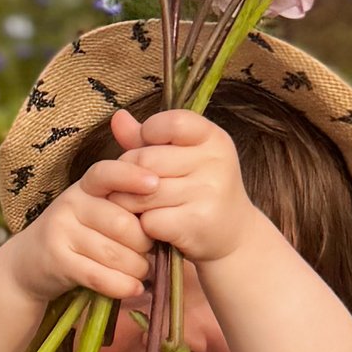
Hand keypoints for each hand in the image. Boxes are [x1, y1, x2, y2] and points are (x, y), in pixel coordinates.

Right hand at [8, 158, 153, 309]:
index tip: (155, 184)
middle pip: (122, 224)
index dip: (131, 176)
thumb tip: (166, 215)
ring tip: (143, 272)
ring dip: (137, 269)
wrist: (29, 265)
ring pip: (114, 254)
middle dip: (145, 244)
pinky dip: (121, 285)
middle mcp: (70, 203)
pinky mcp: (56, 261)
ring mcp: (60, 232)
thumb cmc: (78, 236)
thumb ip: (124, 206)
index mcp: (85, 186)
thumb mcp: (95, 211)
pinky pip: (98, 275)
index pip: (107, 173)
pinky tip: (134, 289)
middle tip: (151, 254)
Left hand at [110, 106, 256, 266]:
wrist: (233, 235)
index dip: (148, 134)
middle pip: (146, 160)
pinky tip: (153, 226)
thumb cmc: (198, 190)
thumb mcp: (180, 157)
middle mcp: (216, 162)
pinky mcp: (198, 222)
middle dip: (128, 174)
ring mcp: (209, 192)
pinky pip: (149, 220)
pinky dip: (143, 226)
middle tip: (132, 186)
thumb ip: (147, 138)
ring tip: (137, 206)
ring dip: (130, 203)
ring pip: (142, 193)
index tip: (147, 148)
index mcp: (213, 138)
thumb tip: (118, 116)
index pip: (172, 122)